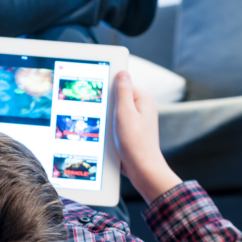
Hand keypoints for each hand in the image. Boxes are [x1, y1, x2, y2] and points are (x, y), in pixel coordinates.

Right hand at [113, 71, 181, 203]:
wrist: (142, 169)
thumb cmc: (135, 143)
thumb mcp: (125, 113)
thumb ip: (123, 91)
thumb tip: (121, 72)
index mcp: (143, 97)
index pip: (120, 83)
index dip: (107, 90)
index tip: (98, 98)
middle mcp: (142, 105)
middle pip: (116, 97)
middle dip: (106, 106)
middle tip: (105, 118)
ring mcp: (137, 118)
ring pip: (114, 111)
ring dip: (106, 119)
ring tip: (109, 130)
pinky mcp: (131, 129)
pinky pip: (116, 123)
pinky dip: (109, 128)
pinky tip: (108, 137)